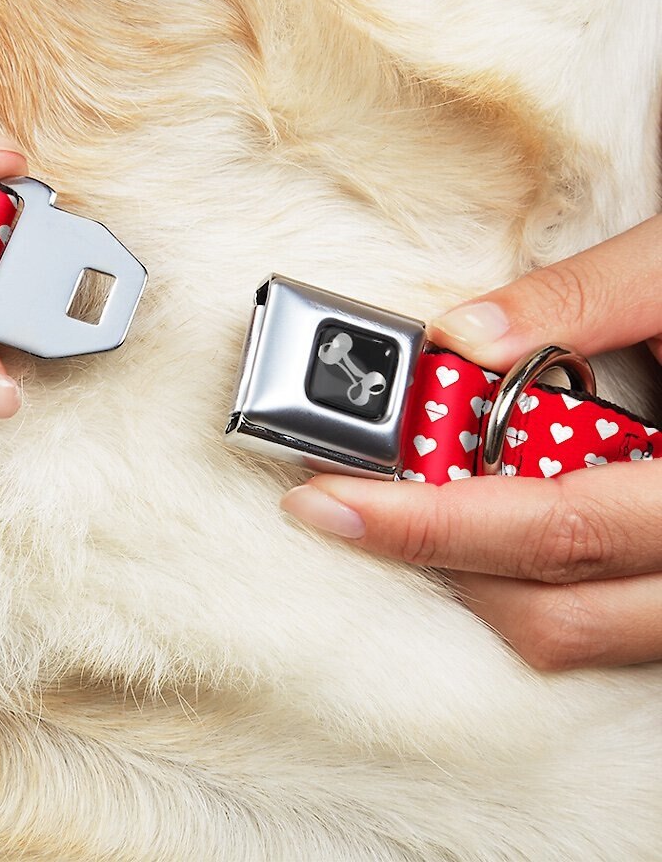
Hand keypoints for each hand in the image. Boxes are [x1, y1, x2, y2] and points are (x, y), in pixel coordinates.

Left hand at [282, 215, 661, 670]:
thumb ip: (584, 297)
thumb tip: (462, 334)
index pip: (554, 526)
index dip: (428, 522)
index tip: (328, 499)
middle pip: (552, 608)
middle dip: (430, 556)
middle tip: (342, 501)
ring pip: (575, 632)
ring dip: (476, 575)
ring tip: (408, 504)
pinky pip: (602, 622)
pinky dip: (528, 579)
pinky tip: (486, 515)